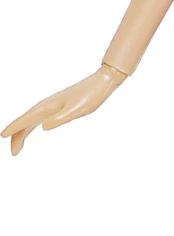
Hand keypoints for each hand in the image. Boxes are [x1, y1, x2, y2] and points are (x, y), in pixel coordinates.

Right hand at [4, 67, 125, 155]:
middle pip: (24, 122)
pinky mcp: (58, 106)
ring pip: (30, 121)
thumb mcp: (77, 109)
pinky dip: (32, 126)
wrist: (102, 82)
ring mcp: (51, 105)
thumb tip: (43, 127)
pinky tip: (32, 130)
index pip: (25, 119)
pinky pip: (39, 117)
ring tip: (17, 147)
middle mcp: (46, 105)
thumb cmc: (91, 95)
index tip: (2, 136)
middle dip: (16, 136)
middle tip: (13, 153)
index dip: (13, 128)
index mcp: (48, 106)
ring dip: (22, 133)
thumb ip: (60, 118)